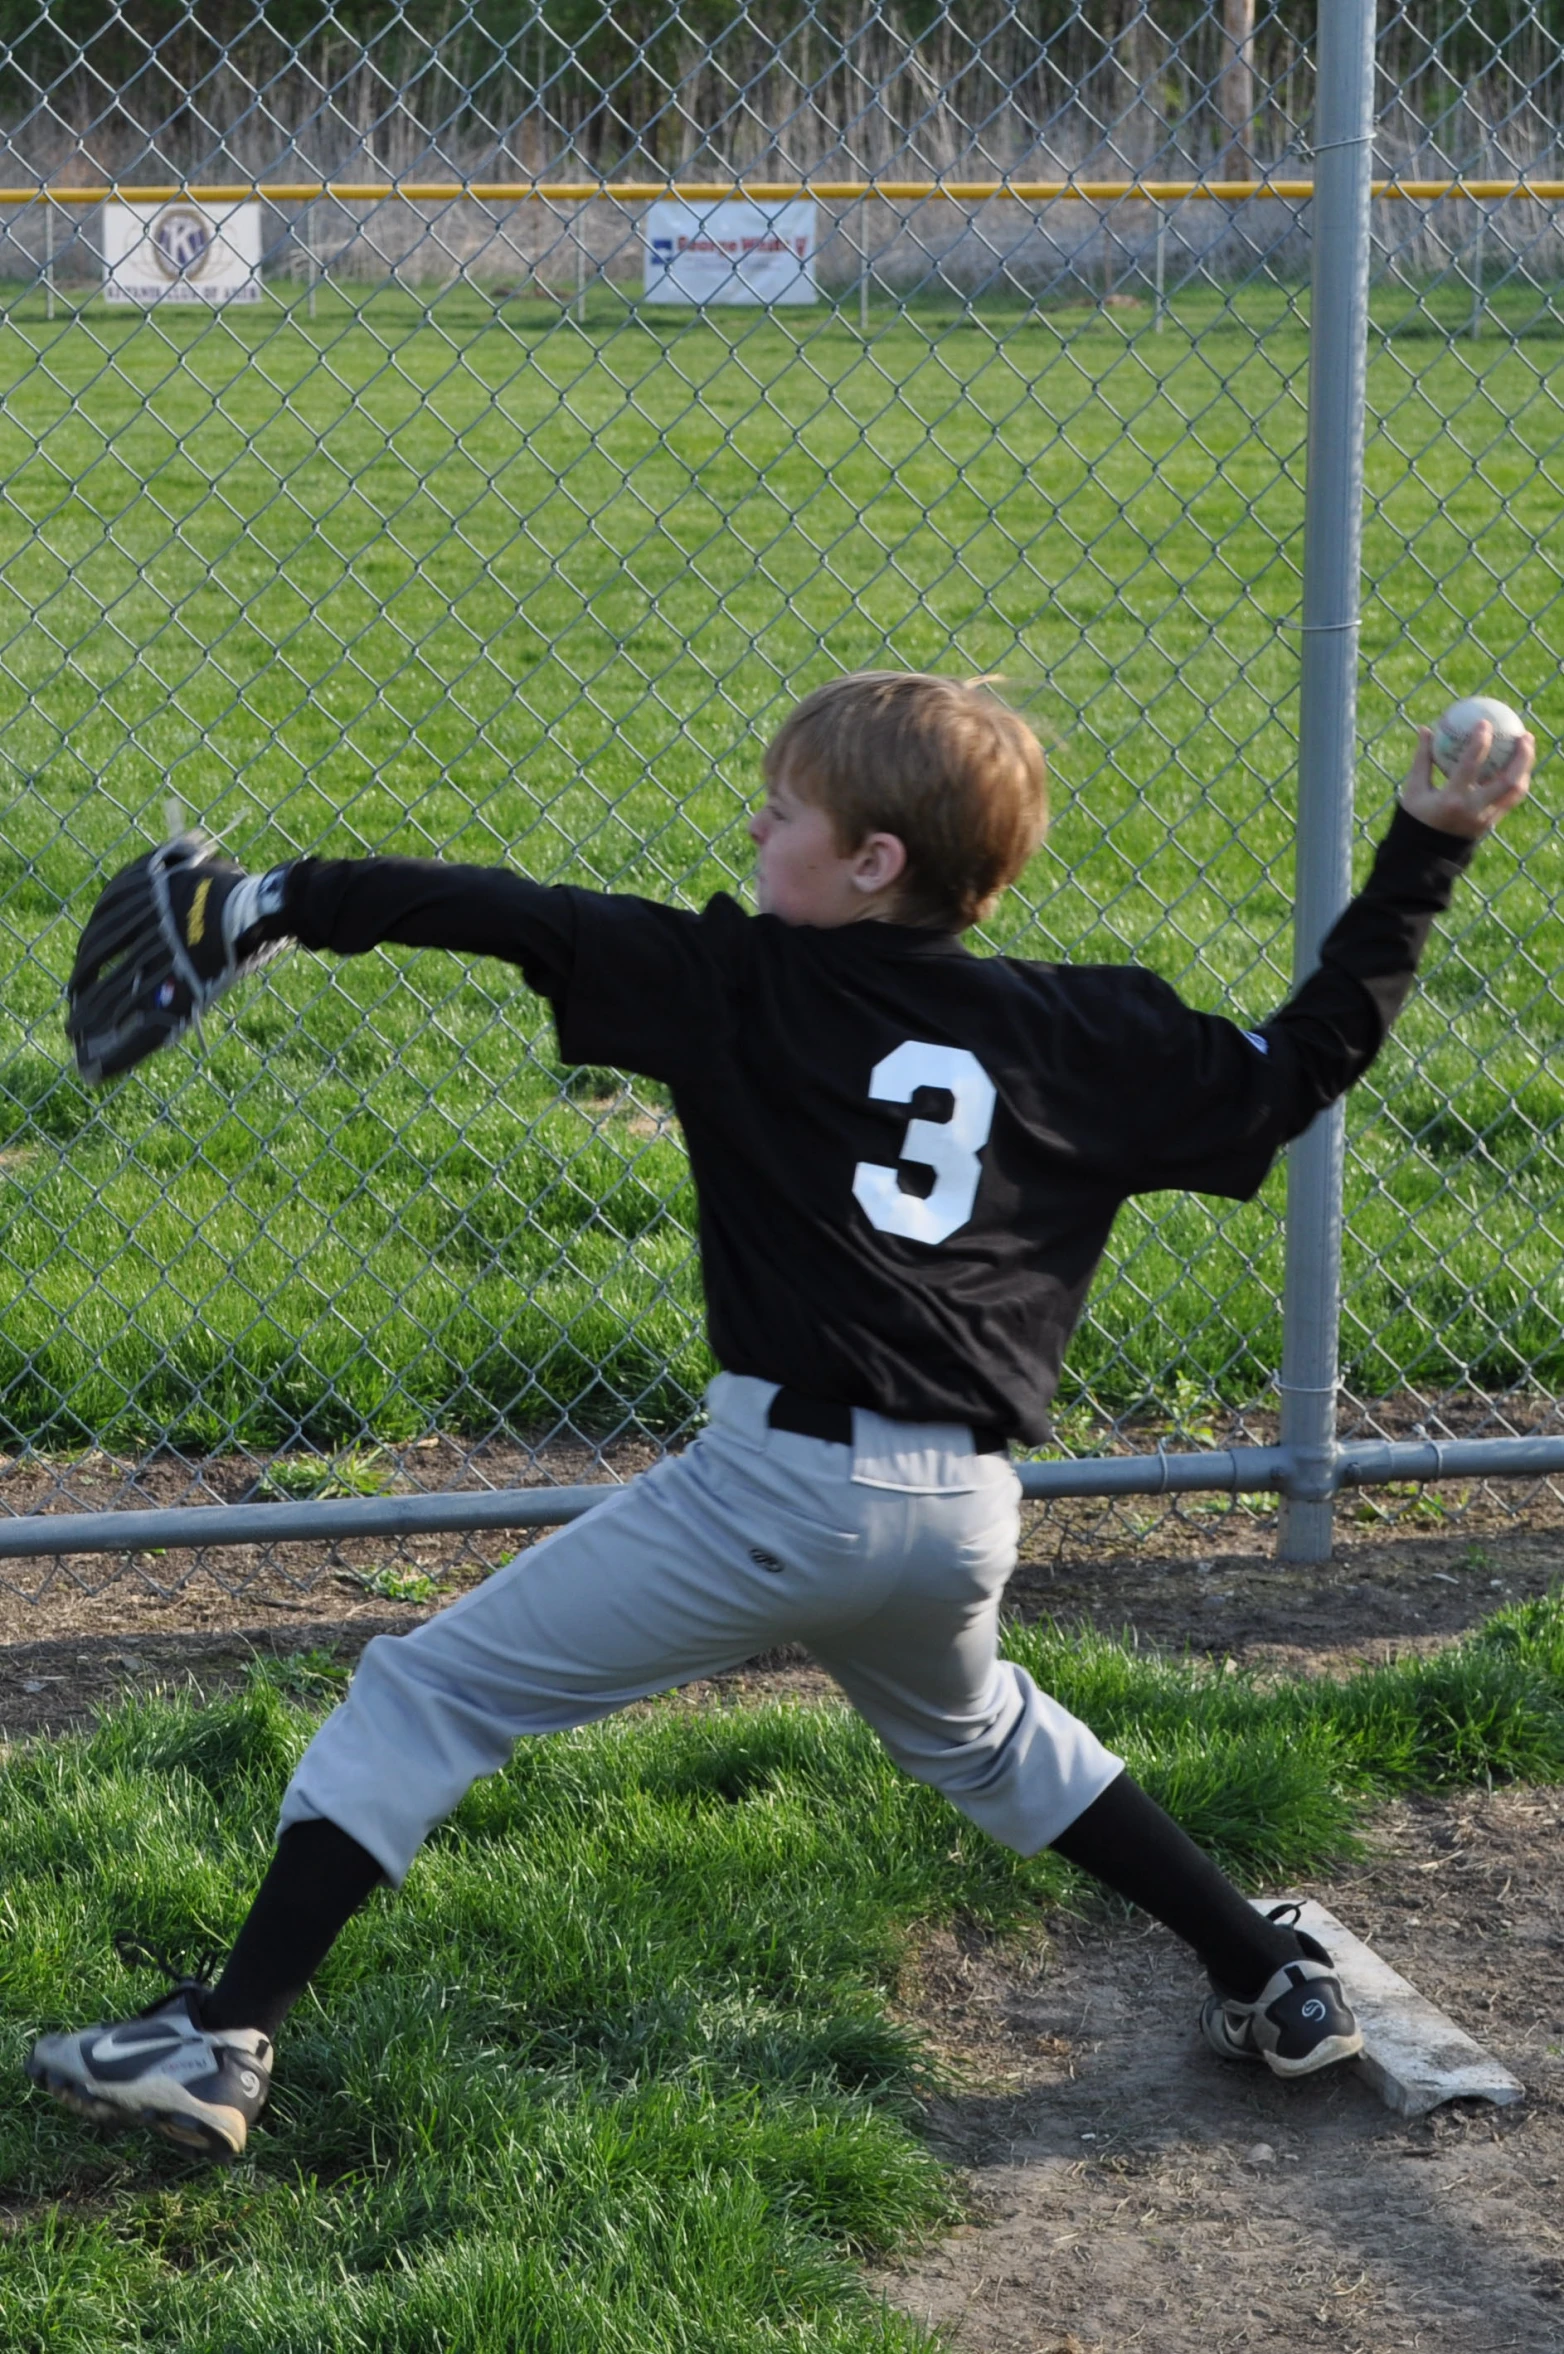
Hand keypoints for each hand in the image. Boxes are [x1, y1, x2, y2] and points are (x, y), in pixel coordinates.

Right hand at [1399, 721, 1533, 839]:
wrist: (1426, 853)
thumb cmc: (1418, 817)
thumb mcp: (1414, 789)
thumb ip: (1422, 759)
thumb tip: (1425, 729)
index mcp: (1451, 799)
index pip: (1469, 766)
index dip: (1479, 742)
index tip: (1484, 723)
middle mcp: (1473, 809)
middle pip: (1507, 781)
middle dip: (1521, 756)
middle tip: (1523, 734)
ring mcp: (1486, 817)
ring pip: (1516, 791)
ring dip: (1526, 767)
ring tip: (1527, 745)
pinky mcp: (1493, 822)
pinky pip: (1512, 798)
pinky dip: (1518, 778)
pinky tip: (1519, 764)